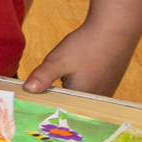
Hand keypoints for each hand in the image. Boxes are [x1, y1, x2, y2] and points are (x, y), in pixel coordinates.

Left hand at [23, 21, 141, 95]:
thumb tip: (27, 90)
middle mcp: (97, 102)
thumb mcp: (58, 60)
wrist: (114, 30)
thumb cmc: (86, 46)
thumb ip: (43, 76)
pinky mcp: (107, 85)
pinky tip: (73, 75)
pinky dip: (78, 84)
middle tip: (39, 92)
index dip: (45, 106)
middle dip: (55, 98)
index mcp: (84, 101)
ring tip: (56, 83)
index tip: (32, 102)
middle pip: (69, 105)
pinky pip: (88, 90)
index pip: (59, 110)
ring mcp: (104, 94)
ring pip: (78, 97)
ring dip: (67, 90)